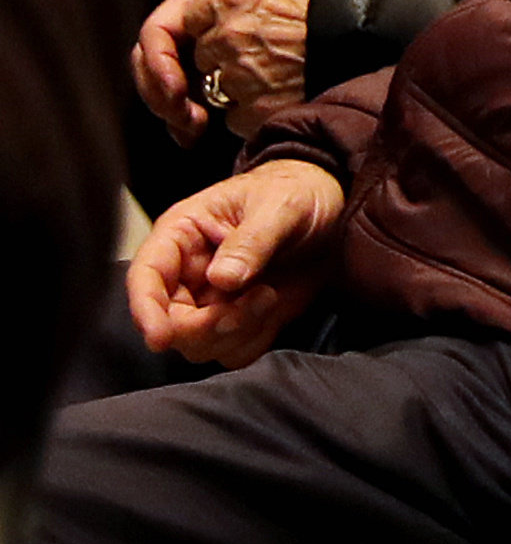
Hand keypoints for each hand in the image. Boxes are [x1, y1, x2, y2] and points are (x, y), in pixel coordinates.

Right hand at [124, 162, 345, 366]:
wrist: (331, 211)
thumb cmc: (296, 193)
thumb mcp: (281, 205)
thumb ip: (251, 240)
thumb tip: (220, 279)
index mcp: (182, 235)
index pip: (145, 276)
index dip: (145, 310)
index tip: (160, 338)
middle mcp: (187, 273)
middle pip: (170, 322)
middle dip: (208, 325)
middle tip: (257, 299)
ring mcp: (211, 301)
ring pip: (200, 343)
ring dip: (237, 331)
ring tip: (270, 295)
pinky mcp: (238, 320)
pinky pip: (233, 350)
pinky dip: (254, 339)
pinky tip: (274, 308)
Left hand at [131, 0, 313, 143]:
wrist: (371, 18)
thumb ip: (214, 0)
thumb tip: (174, 39)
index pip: (155, 34)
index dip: (154, 67)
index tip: (168, 89)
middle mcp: (221, 28)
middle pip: (186, 72)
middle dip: (188, 94)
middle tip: (192, 116)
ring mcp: (241, 67)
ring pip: (214, 96)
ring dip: (233, 97)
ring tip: (275, 77)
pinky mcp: (259, 102)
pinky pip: (238, 119)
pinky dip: (255, 114)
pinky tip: (285, 91)